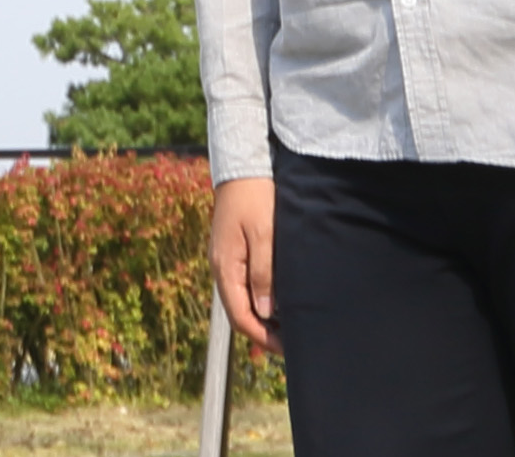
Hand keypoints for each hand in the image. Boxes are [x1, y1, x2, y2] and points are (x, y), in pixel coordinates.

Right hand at [208, 175, 274, 351]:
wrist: (243, 166)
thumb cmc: (255, 197)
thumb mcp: (263, 235)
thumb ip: (263, 274)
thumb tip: (264, 311)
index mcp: (225, 268)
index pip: (240, 317)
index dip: (263, 337)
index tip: (287, 348)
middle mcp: (222, 268)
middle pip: (240, 312)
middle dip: (264, 331)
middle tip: (292, 341)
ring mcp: (226, 260)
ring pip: (243, 299)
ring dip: (264, 315)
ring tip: (290, 324)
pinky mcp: (234, 251)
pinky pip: (244, 284)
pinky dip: (261, 298)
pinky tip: (279, 299)